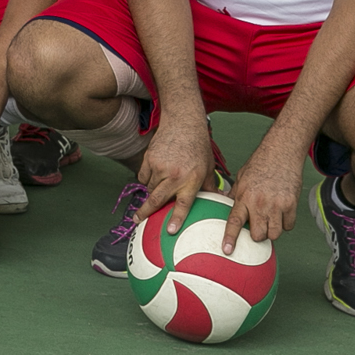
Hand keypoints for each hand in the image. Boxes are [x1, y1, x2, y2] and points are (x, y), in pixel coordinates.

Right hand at [139, 118, 217, 235]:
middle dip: (145, 212)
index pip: (183, 203)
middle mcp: (175, 175)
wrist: (183, 123)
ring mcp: (160, 167)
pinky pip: (143, 176)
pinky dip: (147, 178)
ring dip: (152, 191)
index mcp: (191, 179)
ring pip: (150, 188)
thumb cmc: (198, 146)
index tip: (169, 230)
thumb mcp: (208, 168)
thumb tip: (218, 200)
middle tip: (136, 220)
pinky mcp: (149, 159)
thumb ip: (210, 186)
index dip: (176, 218)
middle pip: (156, 199)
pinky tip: (155, 173)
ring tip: (160, 185)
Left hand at [220, 145, 302, 252]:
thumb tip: (224, 204)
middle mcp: (258, 203)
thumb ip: (235, 194)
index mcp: (243, 197)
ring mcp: (276, 205)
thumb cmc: (260, 164)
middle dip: (257, 235)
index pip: (234, 221)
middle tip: (258, 226)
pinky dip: (286, 223)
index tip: (227, 250)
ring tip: (271, 219)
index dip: (230, 238)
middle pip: (257, 235)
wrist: (281, 153)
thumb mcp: (241, 178)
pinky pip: (288, 226)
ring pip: (274, 234)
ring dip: (272, 231)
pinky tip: (282, 213)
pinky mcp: (291, 205)